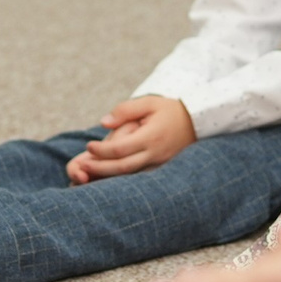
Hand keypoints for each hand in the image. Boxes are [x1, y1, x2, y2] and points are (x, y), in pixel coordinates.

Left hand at [65, 96, 193, 182]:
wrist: (197, 122)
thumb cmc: (170, 109)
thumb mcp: (149, 102)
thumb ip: (125, 110)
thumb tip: (103, 122)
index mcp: (151, 137)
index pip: (121, 149)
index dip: (102, 150)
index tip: (88, 146)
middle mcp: (155, 154)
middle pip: (122, 168)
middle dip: (100, 169)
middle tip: (82, 166)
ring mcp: (159, 164)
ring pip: (129, 177)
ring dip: (108, 177)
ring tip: (89, 173)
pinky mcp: (160, 168)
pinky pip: (138, 177)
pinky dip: (121, 179)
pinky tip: (108, 176)